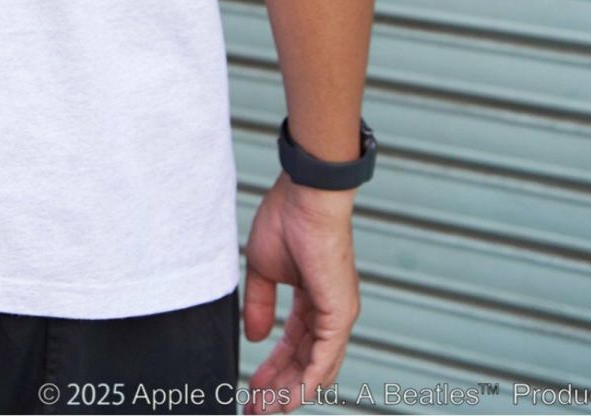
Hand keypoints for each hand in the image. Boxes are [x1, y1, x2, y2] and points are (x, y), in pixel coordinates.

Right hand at [240, 172, 359, 413]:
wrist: (306, 197)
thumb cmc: (286, 219)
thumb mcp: (263, 269)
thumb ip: (260, 305)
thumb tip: (254, 336)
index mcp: (314, 299)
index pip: (294, 345)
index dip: (272, 368)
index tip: (252, 387)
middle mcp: (330, 312)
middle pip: (305, 363)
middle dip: (278, 388)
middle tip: (254, 407)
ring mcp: (337, 316)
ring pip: (317, 368)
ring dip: (289, 392)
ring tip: (263, 408)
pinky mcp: (339, 315)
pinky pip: (324, 359)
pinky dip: (306, 382)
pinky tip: (288, 398)